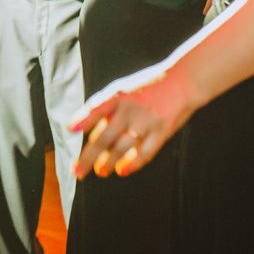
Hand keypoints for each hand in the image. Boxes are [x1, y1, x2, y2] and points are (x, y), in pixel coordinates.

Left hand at [69, 65, 197, 178]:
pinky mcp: (161, 132)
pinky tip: (122, 170)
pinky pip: (144, 152)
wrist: (183, 81)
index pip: (96, 108)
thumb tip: (85, 125)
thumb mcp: (124, 88)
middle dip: (88, 157)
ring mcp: (145, 122)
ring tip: (100, 172)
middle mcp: (130, 110)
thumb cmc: (148, 86)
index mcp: (118, 95)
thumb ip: (107, 104)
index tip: (70, 130)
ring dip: (108, 163)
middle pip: (104, 137)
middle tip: (77, 170)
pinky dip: (133, 163)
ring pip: (122, 148)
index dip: (83, 119)